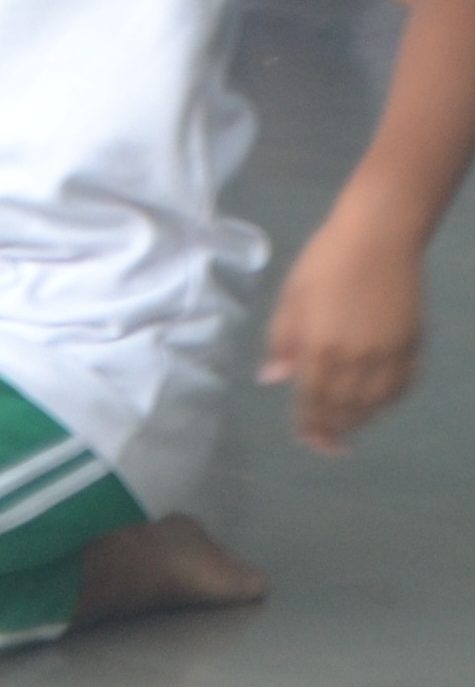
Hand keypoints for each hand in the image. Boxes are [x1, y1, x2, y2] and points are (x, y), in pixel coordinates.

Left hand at [261, 209, 425, 452]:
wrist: (378, 239)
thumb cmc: (324, 261)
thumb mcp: (291, 297)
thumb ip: (283, 340)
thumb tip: (273, 379)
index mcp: (320, 346)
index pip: (312, 397)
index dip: (309, 422)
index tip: (306, 440)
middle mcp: (356, 358)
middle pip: (344, 406)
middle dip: (333, 429)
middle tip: (326, 447)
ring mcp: (388, 354)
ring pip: (375, 402)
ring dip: (361, 420)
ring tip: (348, 429)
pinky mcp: (412, 346)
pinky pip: (402, 386)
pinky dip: (389, 402)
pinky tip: (378, 405)